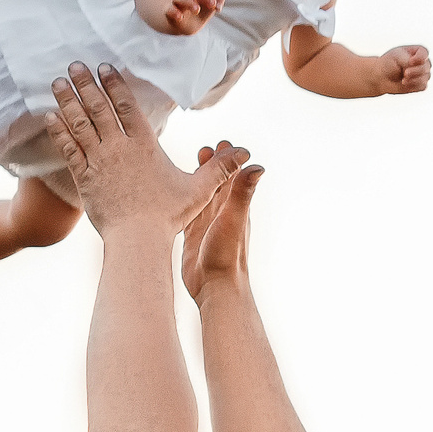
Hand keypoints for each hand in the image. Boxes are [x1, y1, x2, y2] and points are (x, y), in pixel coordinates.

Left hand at [46, 64, 243, 238]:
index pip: (126, 106)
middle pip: (99, 108)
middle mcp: (118, 147)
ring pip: (80, 124)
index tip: (103, 68)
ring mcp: (98, 161)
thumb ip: (220, 169)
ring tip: (58, 82)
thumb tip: (246, 154)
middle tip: (75, 65)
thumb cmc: (168, 215)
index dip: (114, 84)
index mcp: (144, 145)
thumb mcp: (200, 190)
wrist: (138, 238)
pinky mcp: (84, 178)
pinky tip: (50, 117)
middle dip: (86, 84)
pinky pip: (68, 149)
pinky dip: (59, 131)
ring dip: (68, 100)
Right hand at [162, 0, 226, 34]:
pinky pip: (169, 10)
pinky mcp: (171, 13)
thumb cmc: (201, 10)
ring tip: (196, 10)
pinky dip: (173, 12)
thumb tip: (218, 5)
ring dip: (188, 2)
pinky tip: (180, 16)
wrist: (184, 24)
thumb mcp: (212, 3)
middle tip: (212, 5)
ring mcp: (176, 2)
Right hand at [181, 145, 265, 300]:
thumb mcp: (233, 219)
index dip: (228, 160)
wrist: (216, 287)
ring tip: (189, 167)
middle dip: (211, 166)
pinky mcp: (193, 236)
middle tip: (205, 149)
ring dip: (197, 182)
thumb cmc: (227, 255)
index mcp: (233, 207)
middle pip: (216, 183)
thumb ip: (242, 193)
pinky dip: (184, 202)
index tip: (222, 143)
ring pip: (201, 197)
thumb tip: (257, 166)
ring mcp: (207, 225)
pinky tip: (175, 198)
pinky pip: (188, 213)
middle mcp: (221, 214)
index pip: (231, 176)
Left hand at [376, 44, 430, 93]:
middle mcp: (423, 62)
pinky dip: (414, 86)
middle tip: (405, 73)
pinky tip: (405, 84)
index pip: (424, 54)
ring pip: (425, 78)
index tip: (410, 61)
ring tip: (403, 80)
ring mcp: (422, 74)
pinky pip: (422, 86)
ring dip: (414, 80)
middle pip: (425, 67)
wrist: (382, 76)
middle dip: (415, 71)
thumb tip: (417, 68)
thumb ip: (408, 61)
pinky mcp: (420, 85)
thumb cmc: (389, 63)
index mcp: (418, 51)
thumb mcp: (397, 57)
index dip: (419, 59)